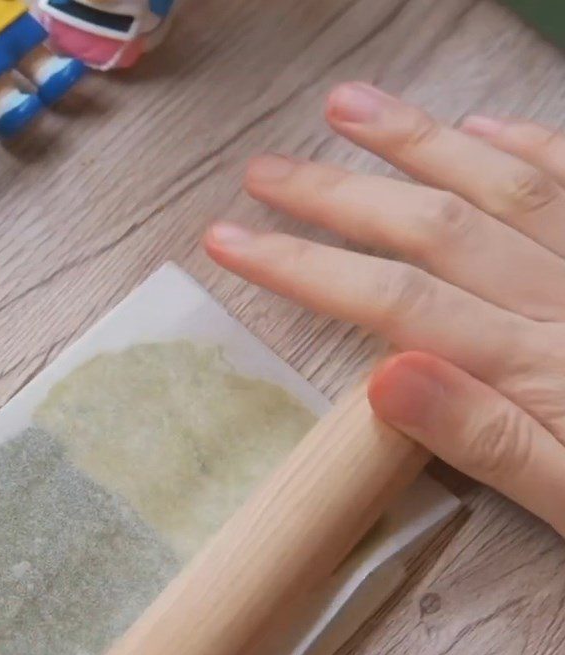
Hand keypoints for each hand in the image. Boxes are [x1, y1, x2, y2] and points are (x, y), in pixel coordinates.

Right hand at [205, 83, 564, 535]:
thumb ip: (485, 438)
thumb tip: (383, 378)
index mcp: (535, 368)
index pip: (392, 300)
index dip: (303, 266)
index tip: (231, 239)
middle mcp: (562, 299)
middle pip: (430, 229)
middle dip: (336, 196)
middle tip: (264, 171)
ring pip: (498, 185)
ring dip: (414, 144)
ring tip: (345, 108)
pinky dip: (522, 146)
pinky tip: (474, 127)